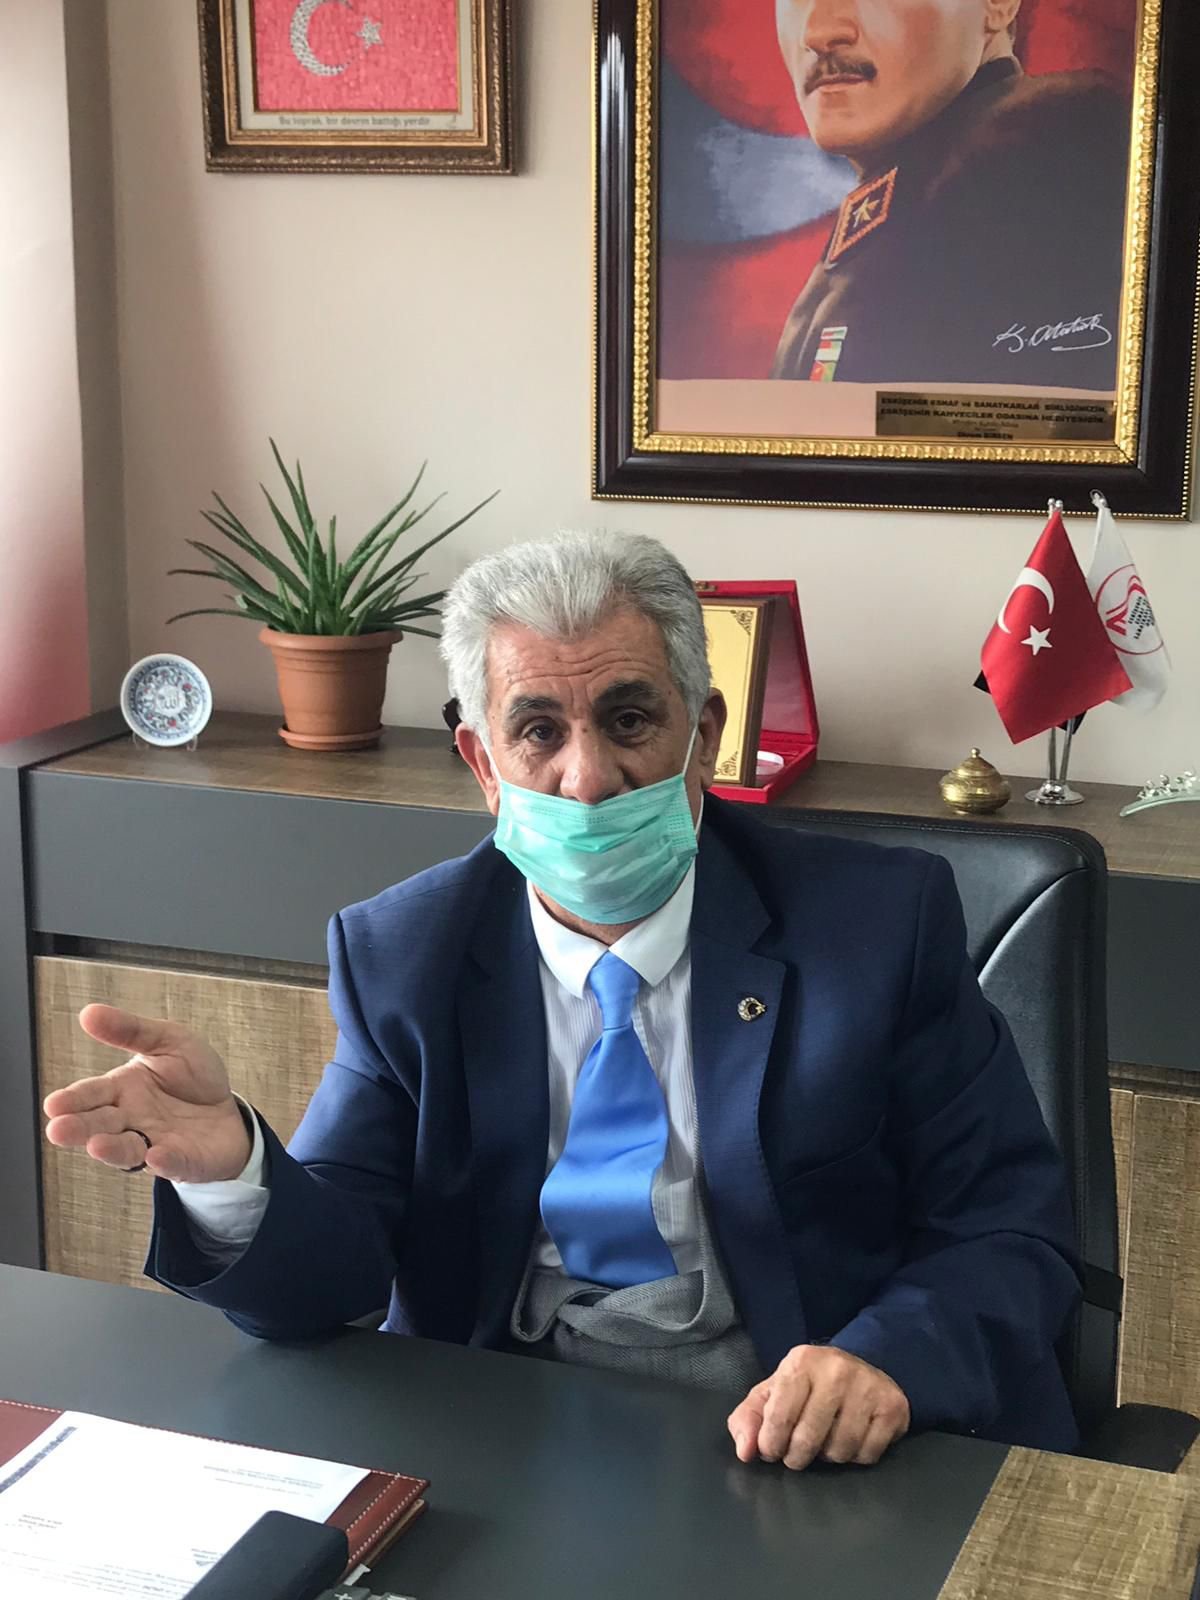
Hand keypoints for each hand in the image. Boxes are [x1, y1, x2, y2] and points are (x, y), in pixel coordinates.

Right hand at [43, 1005, 251, 1183]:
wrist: (229, 1108)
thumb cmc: (192, 1076)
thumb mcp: (167, 1041)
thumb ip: (131, 1030)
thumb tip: (89, 1012)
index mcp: (122, 1089)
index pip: (92, 1094)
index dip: (73, 1099)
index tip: (54, 1104)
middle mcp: (131, 1120)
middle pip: (100, 1125)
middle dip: (80, 1128)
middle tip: (58, 1129)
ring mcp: (155, 1143)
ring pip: (127, 1150)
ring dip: (112, 1150)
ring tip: (97, 1146)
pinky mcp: (184, 1161)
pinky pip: (173, 1163)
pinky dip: (164, 1161)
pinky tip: (156, 1155)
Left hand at [728, 1346, 909, 1470]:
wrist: (860, 1370)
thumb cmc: (808, 1388)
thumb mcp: (772, 1394)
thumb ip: (748, 1419)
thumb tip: (746, 1452)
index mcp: (801, 1362)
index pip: (779, 1417)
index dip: (771, 1444)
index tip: (771, 1449)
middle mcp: (836, 1369)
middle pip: (808, 1440)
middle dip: (797, 1457)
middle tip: (797, 1453)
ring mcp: (868, 1386)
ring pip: (839, 1451)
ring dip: (827, 1456)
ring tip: (825, 1438)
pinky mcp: (892, 1407)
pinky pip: (866, 1455)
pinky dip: (855, 1457)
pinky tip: (851, 1437)